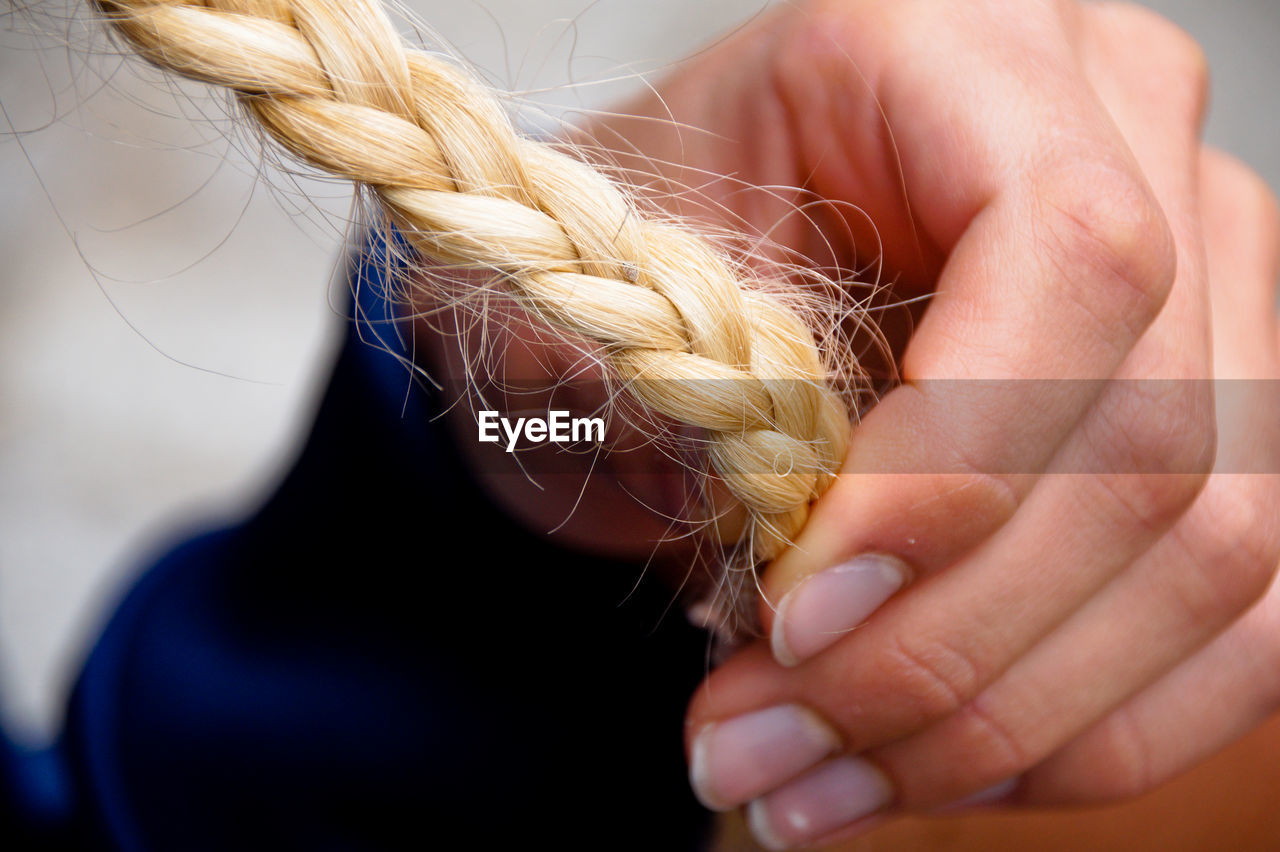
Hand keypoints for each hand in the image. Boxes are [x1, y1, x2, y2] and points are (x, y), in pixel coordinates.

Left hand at [586, 1, 1279, 845]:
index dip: (953, 470)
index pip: (1069, 256)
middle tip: (764, 748)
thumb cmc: (625, 259)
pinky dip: (1085, 725)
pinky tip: (933, 769)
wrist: (668, 277)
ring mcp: (1208, 285)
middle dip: (943, 647)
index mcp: (965, 46)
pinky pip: (1234, 613)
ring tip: (814, 783)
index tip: (799, 612)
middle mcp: (1131, 146)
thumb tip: (806, 609)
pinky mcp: (1223, 421)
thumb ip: (671, 405)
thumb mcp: (593, 293)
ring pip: (1210, 554)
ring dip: (1000, 716)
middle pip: (1151, 441)